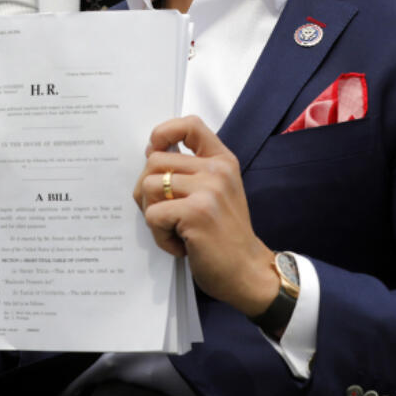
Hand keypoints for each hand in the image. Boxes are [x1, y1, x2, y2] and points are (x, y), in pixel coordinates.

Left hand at [134, 116, 278, 317]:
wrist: (248, 271)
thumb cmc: (225, 235)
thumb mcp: (218, 191)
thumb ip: (192, 170)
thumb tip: (150, 154)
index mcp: (222, 160)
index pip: (190, 125)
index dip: (163, 133)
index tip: (154, 151)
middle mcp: (216, 170)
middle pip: (154, 160)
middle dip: (147, 190)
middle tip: (165, 214)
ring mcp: (208, 190)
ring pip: (148, 187)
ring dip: (152, 214)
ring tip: (174, 230)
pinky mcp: (196, 213)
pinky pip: (153, 215)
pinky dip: (159, 236)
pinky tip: (180, 244)